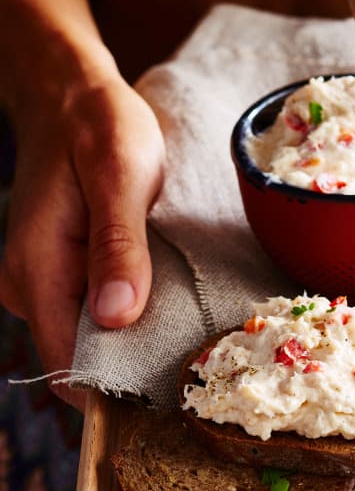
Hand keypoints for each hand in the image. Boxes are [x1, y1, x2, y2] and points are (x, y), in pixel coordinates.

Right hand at [0, 76, 164, 409]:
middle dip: (130, 371)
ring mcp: (39, 280)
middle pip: (78, 357)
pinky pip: (88, 314)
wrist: (70, 95)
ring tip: (182, 341)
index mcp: (37, 267)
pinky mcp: (59, 271)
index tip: (171, 395)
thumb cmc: (98, 127)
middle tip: (191, 370)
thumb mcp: (119, 177)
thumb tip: (115, 317)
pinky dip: (123, 321)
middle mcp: (27, 283)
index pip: (69, 361)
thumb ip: (117, 246)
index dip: (116, 387)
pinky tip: (160, 312)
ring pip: (85, 338)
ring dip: (131, 346)